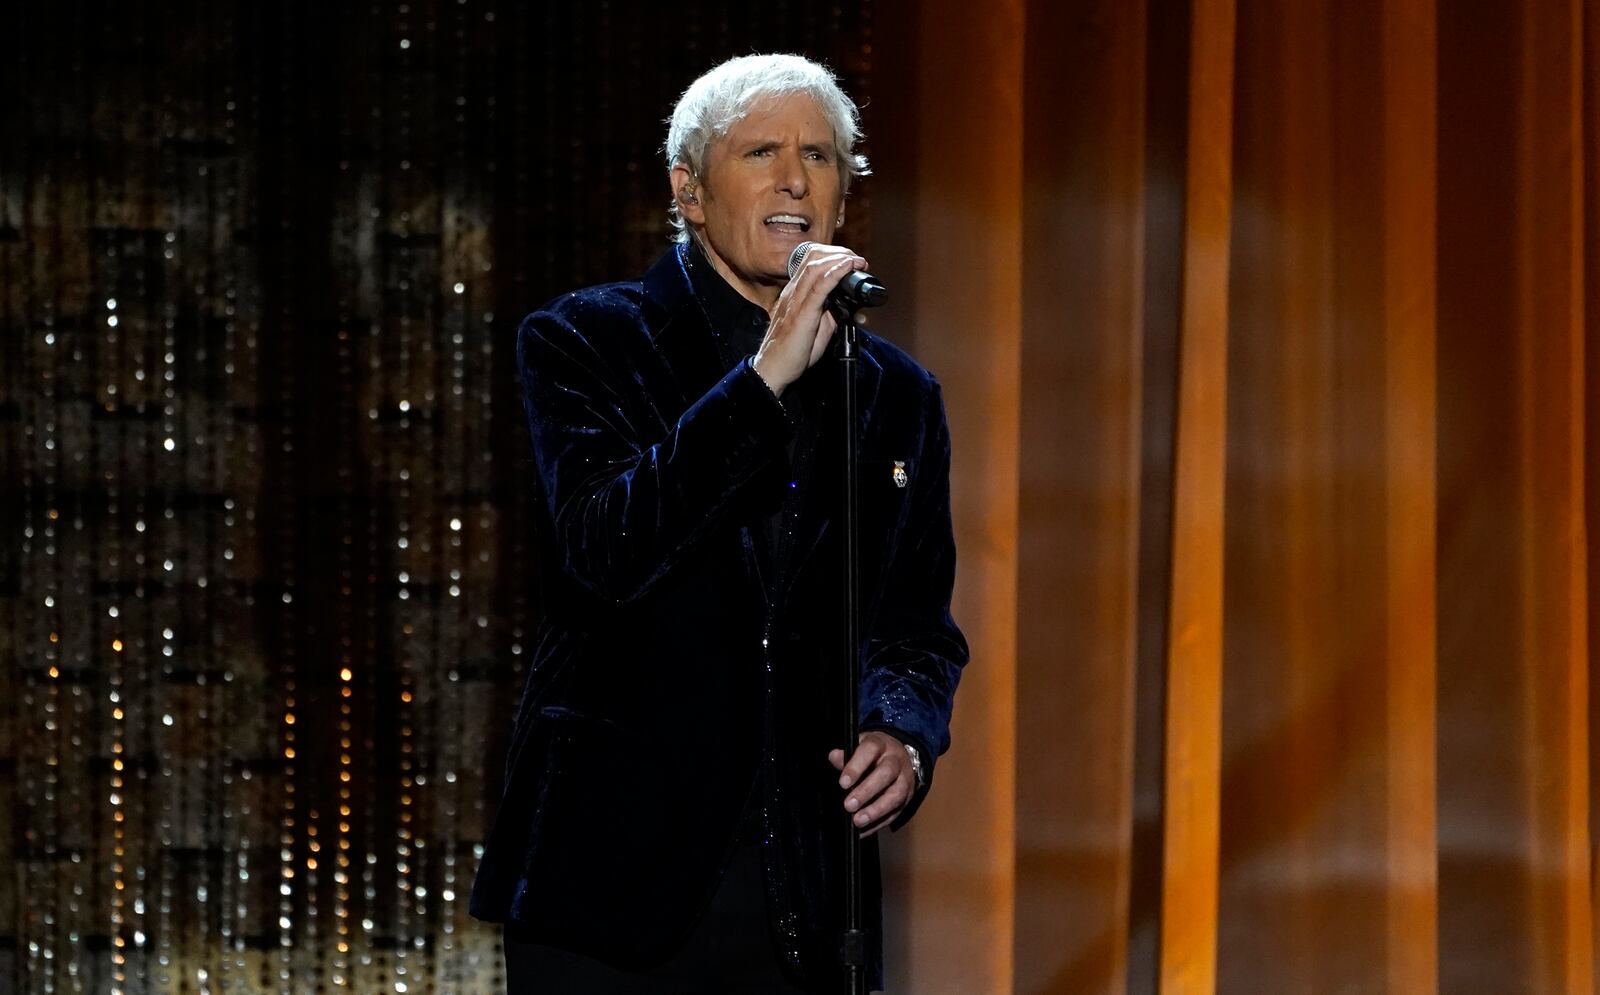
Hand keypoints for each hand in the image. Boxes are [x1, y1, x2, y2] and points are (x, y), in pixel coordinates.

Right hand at [752, 244, 867, 396]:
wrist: (775, 370)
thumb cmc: (793, 351)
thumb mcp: (816, 326)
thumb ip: (829, 313)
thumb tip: (849, 306)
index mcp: (795, 293)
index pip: (811, 262)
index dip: (832, 255)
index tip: (852, 260)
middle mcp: (793, 292)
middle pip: (813, 257)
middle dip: (839, 253)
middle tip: (858, 259)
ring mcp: (795, 301)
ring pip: (815, 267)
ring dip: (839, 259)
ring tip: (856, 261)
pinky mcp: (801, 314)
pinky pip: (818, 287)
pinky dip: (834, 273)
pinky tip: (846, 268)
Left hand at [828, 731, 914, 837]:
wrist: (900, 757)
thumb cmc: (875, 754)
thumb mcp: (860, 747)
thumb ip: (846, 755)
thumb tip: (834, 756)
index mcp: (881, 745)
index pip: (870, 750)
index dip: (856, 766)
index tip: (843, 783)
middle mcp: (896, 761)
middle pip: (886, 773)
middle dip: (866, 791)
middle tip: (849, 805)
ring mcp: (904, 780)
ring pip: (895, 795)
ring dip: (876, 810)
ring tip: (858, 820)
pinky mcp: (907, 798)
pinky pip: (895, 812)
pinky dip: (879, 823)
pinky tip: (864, 830)